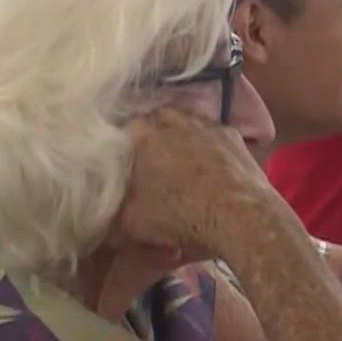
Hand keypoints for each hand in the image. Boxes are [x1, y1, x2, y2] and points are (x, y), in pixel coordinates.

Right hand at [114, 106, 283, 254]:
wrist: (239, 217)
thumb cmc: (179, 216)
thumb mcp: (129, 223)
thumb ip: (110, 211)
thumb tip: (102, 214)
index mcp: (139, 132)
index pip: (118, 135)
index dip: (119, 154)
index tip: (120, 171)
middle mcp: (170, 117)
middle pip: (151, 125)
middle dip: (149, 143)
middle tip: (148, 169)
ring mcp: (204, 122)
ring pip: (182, 126)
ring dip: (178, 141)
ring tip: (178, 168)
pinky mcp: (231, 133)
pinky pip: (210, 136)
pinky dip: (206, 149)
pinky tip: (207, 169)